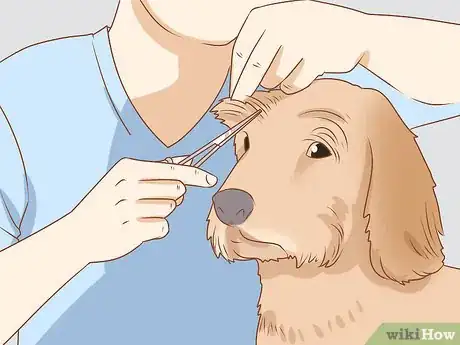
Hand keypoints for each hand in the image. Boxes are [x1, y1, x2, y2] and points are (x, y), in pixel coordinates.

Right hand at [66, 157, 217, 262]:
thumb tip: (185, 162)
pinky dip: (156, 229)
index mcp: (128, 168)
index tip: (211, 179)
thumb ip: (154, 170)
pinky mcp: (131, 232)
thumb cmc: (108, 202)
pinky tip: (138, 228)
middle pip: (176, 190)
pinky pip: (163, 228)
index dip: (195, 175)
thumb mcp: (122, 178)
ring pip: (169, 209)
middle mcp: (128, 186)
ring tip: (137, 215)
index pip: (172, 170)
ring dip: (160, 213)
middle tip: (152, 200)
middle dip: (172, 196)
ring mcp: (128, 210)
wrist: (77, 234)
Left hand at [230, 0, 367, 99]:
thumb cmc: (311, 33)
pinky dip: (295, 85)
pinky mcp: (316, 58)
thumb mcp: (283, 23)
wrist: (354, 33)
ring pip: (274, 79)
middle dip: (246, 88)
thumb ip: (259, 43)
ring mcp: (300, 40)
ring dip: (279, 82)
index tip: (234, 92)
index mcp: (268, 14)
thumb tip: (236, 79)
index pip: (242, 50)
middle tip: (241, 100)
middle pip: (254, 68)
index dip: (236, 75)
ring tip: (293, 69)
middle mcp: (282, 23)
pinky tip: (304, 73)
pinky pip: (293, 84)